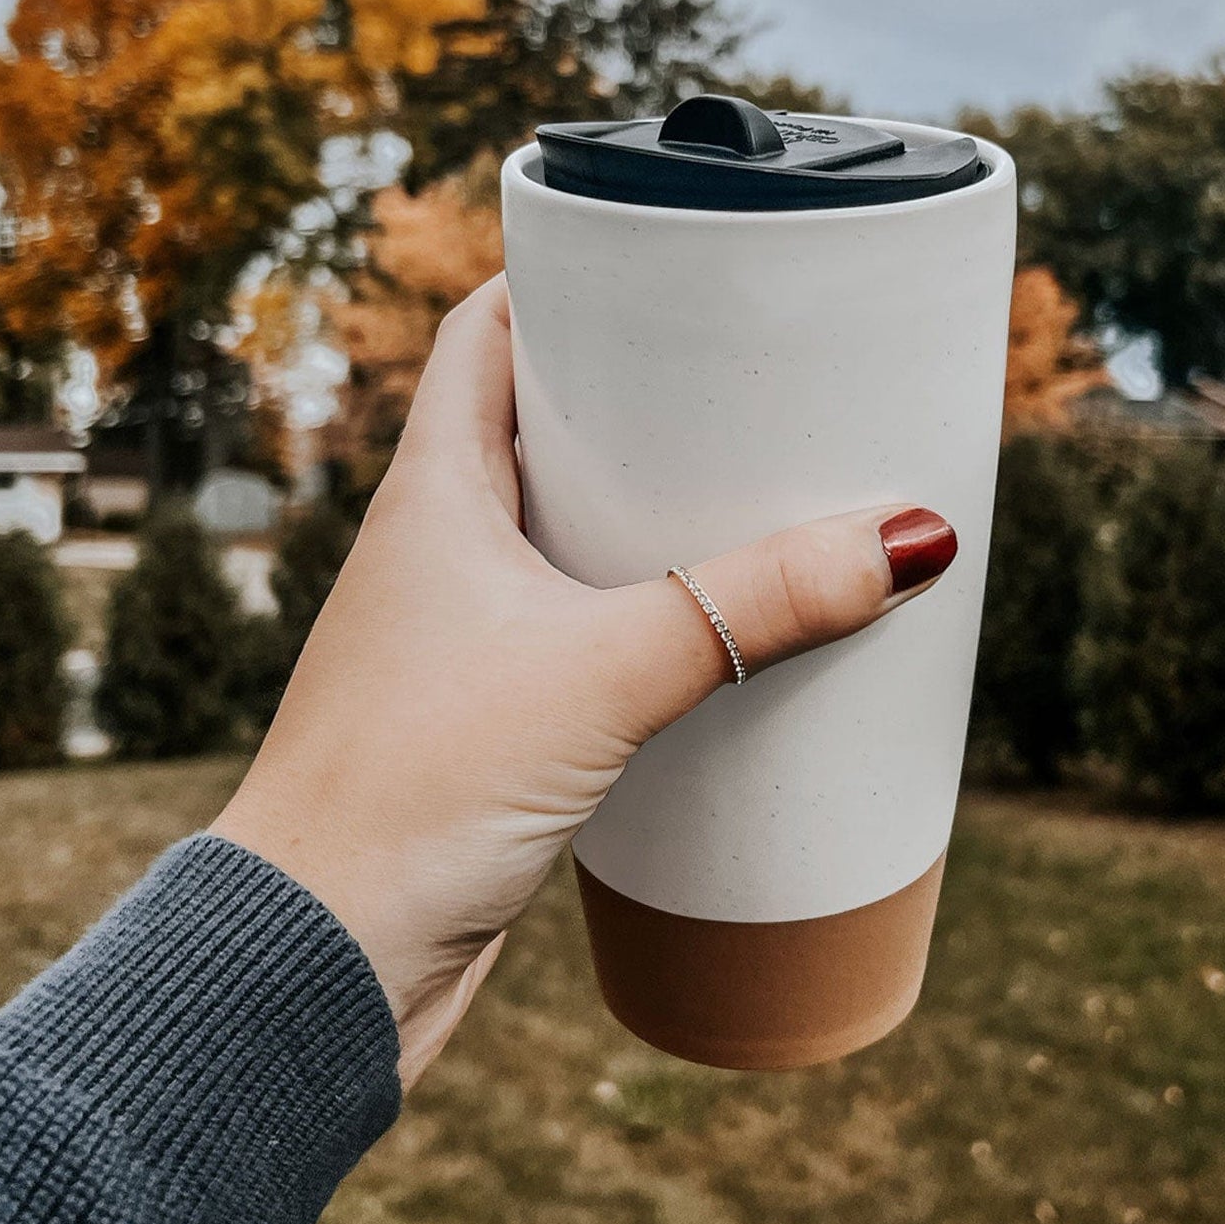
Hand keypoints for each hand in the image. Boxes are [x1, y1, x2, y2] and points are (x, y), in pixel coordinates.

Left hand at [213, 276, 957, 1084]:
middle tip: (759, 388)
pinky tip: (725, 642)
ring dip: (657, 522)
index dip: (565, 281)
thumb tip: (906, 538)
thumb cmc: (410, 792)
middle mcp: (438, 552)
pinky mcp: (492, 722)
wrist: (318, 965)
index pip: (487, 335)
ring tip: (769, 504)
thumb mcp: (600, 677)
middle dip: (646, 406)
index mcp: (431, 495)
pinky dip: (651, 620)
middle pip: (545, 432)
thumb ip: (749, 607)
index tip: (665, 258)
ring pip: (571, 542)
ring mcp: (461, 638)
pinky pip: (585, 635)